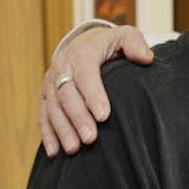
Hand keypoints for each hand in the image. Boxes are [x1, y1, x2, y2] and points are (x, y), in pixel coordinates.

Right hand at [40, 24, 153, 155]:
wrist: (84, 44)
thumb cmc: (109, 45)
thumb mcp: (124, 37)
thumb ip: (134, 43)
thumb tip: (145, 57)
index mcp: (82, 53)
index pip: (85, 74)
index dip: (93, 94)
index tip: (104, 115)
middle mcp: (62, 67)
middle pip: (67, 94)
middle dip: (78, 118)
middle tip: (91, 139)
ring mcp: (51, 83)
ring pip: (53, 108)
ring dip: (62, 129)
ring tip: (74, 149)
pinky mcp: (46, 96)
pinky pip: (43, 115)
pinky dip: (47, 134)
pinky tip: (54, 152)